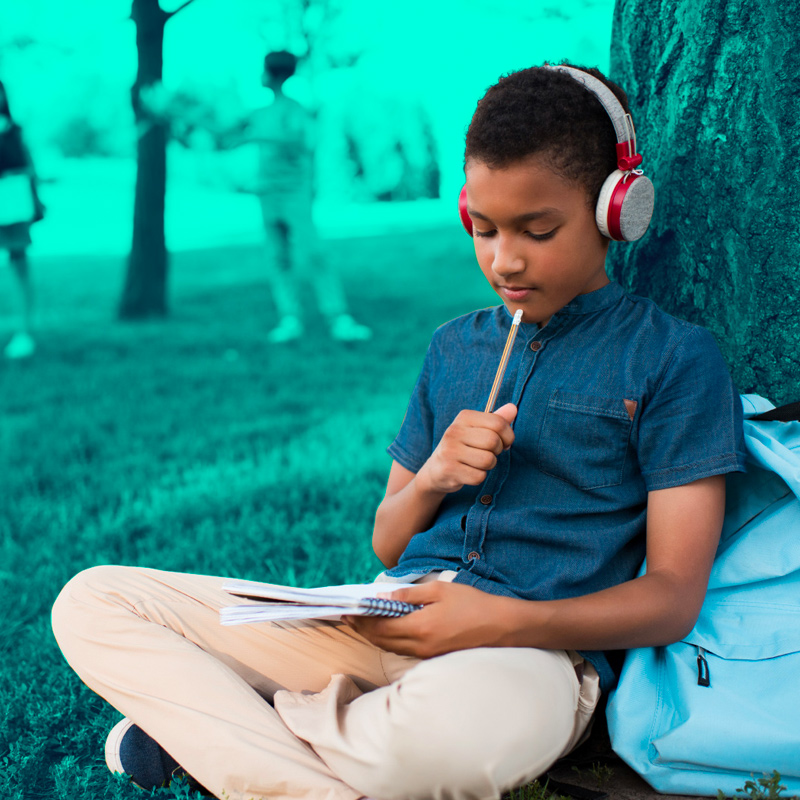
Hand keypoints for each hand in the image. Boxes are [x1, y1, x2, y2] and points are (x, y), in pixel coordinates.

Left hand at [345, 581, 514, 658]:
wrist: (502, 627)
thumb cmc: (472, 604)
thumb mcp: (439, 591)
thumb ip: (409, 594)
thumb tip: (383, 597)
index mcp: (420, 628)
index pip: (380, 628)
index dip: (361, 621)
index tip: (348, 611)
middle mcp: (420, 646)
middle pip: (382, 641)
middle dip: (364, 629)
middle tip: (350, 617)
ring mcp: (428, 654)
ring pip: (392, 648)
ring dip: (376, 636)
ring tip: (364, 623)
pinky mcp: (435, 656)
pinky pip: (405, 650)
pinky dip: (391, 640)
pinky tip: (389, 629)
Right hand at [417, 403, 516, 494]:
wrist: (436, 470)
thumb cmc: (463, 447)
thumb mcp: (477, 430)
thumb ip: (497, 420)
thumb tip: (513, 408)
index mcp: (464, 417)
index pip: (498, 423)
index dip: (508, 436)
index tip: (504, 442)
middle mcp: (454, 431)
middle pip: (493, 442)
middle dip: (497, 451)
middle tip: (488, 453)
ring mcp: (450, 451)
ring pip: (488, 460)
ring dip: (488, 465)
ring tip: (478, 463)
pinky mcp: (449, 469)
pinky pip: (479, 476)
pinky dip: (479, 477)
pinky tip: (468, 472)